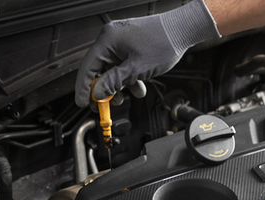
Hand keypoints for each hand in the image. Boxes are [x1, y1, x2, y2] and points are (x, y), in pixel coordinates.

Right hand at [74, 0, 219, 107]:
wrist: (183, 29)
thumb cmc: (163, 42)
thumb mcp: (136, 69)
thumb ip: (113, 82)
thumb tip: (96, 93)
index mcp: (107, 40)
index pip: (87, 67)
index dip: (83, 88)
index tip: (82, 103)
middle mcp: (110, 38)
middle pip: (98, 69)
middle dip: (103, 90)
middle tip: (105, 105)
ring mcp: (120, 41)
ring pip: (112, 70)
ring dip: (118, 86)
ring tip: (125, 98)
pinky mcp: (129, 45)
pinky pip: (122, 65)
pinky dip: (128, 78)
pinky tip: (138, 87)